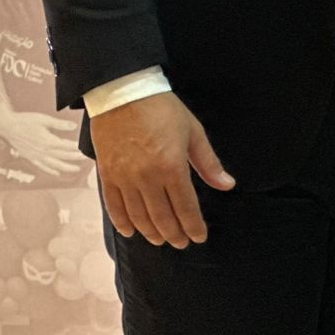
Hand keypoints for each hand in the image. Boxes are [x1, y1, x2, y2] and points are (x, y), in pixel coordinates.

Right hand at [0, 104, 83, 175]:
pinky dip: (51, 170)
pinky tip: (58, 172)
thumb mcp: (45, 119)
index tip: (86, 150)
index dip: (77, 149)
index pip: (67, 147)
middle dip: (75, 158)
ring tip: (76, 169)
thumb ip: (60, 124)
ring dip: (66, 167)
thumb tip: (74, 126)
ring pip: (54, 165)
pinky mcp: (31, 158)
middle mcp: (43, 152)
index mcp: (48, 142)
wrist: (8, 126)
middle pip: (63, 157)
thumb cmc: (26, 121)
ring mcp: (36, 156)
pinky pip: (43, 167)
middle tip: (86, 159)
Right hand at [90, 91, 234, 248]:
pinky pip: (114, 206)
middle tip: (181, 243)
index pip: (186, 207)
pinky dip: (123, 222)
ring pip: (138, 217)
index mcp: (172, 167)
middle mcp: (147, 178)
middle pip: (162, 217)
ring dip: (151, 232)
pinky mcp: (107, 174)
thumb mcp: (193, 131)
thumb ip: (208, 163)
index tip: (199, 237)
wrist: (124, 91)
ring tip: (161, 240)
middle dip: (174, 234)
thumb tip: (227, 185)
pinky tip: (132, 231)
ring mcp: (124, 178)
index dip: (193, 226)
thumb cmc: (162, 109)